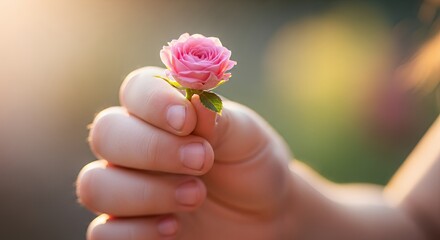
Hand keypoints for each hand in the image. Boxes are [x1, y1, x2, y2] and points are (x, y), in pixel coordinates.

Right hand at [76, 67, 295, 238]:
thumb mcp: (247, 137)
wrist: (263, 214)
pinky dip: (136, 231)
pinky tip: (174, 228)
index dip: (153, 102)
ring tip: (196, 196)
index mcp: (164, 110)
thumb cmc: (251, 165)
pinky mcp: (128, 227)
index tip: (186, 121)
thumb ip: (218, 119)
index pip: (135, 90)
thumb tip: (192, 100)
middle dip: (153, 150)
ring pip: (95, 184)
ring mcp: (128, 186)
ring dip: (145, 193)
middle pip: (105, 133)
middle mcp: (137, 144)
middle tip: (202, 161)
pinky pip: (103, 231)